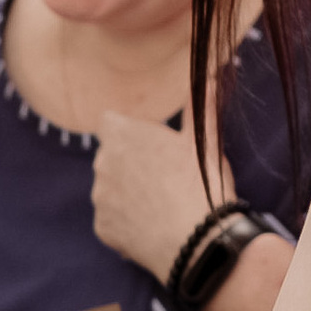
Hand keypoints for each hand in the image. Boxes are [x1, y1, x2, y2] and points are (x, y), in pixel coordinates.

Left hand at [89, 111, 216, 281]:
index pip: (110, 122)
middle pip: (110, 156)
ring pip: (110, 188)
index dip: (131, 132)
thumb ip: (200, 104)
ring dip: (127, 193)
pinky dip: (127, 222)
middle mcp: (102, 163)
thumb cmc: (201, 185)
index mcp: (122, 135)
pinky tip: (153, 226)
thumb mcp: (204, 141)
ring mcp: (99, 197)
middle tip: (164, 177)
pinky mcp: (101, 228)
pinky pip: (112, 219)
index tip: (152, 145)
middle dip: (129, 163)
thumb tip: (211, 68)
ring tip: (161, 204)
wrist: (196, 242)